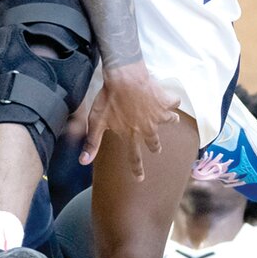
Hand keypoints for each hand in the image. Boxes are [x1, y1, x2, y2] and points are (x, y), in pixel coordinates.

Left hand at [80, 61, 177, 178]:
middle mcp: (147, 128)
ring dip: (170, 120)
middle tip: (157, 148)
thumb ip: (92, 142)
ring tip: (173, 119)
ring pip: (169, 121)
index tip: (140, 179)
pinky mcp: (164, 100)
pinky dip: (173, 101)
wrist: (124, 78)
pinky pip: (174, 102)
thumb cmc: (109, 99)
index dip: (137, 169)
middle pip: (155, 141)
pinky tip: (171, 99)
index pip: (134, 156)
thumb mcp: (96, 121)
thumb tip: (83, 162)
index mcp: (131, 134)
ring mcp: (158, 114)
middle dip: (156, 146)